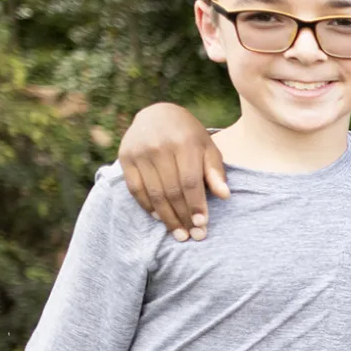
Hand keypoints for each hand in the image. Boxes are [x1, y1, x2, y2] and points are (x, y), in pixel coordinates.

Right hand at [118, 103, 226, 240]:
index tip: (202, 225)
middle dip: (183, 217)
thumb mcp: (207, 147)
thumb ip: (215, 171)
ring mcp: (140, 152)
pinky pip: (135, 189)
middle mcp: (159, 146)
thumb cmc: (189, 135)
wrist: (156, 114)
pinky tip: (159, 218)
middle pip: (172, 191)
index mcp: (184, 143)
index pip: (191, 182)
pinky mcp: (125, 157)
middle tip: (191, 236)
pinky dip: (147, 206)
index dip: (196, 205)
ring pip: (154, 193)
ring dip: (167, 218)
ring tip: (178, 234)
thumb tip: (225, 196)